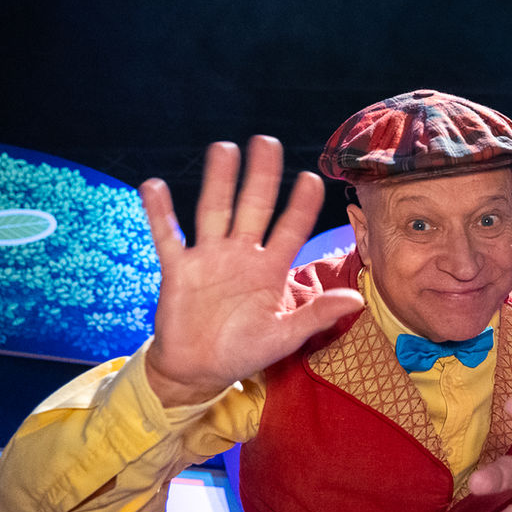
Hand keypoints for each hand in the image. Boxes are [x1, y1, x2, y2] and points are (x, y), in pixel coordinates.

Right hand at [141, 136, 363, 406]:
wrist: (199, 369)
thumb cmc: (244, 350)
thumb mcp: (284, 336)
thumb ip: (316, 315)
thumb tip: (357, 301)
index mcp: (271, 269)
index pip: (291, 229)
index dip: (300, 206)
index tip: (312, 178)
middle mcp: (242, 254)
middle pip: (253, 207)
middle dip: (261, 176)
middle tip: (267, 142)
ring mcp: (209, 257)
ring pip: (214, 211)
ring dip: (219, 181)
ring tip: (224, 149)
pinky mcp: (178, 268)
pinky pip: (168, 235)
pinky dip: (160, 212)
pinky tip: (153, 185)